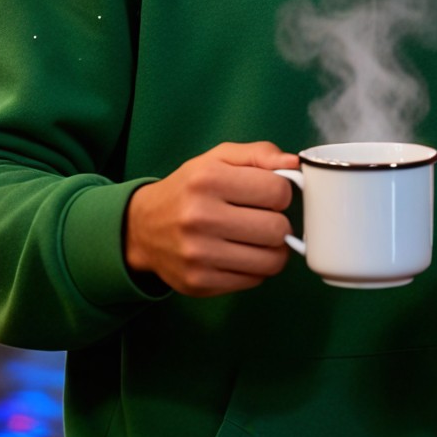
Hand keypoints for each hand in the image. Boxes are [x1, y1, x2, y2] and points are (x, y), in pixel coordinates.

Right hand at [124, 142, 294, 295]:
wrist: (142, 227)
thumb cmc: (189, 189)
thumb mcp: (217, 159)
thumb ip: (259, 154)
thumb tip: (294, 164)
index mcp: (208, 179)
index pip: (278, 191)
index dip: (281, 192)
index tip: (268, 194)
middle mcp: (200, 217)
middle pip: (277, 229)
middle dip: (279, 223)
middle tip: (264, 218)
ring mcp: (198, 254)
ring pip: (271, 260)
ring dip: (273, 249)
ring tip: (257, 238)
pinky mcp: (199, 283)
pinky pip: (253, 280)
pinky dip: (255, 268)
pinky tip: (240, 254)